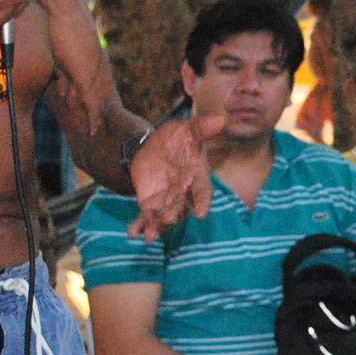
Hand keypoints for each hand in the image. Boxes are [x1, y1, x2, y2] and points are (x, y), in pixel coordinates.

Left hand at [129, 115, 225, 239]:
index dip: (202, 202)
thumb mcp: (187, 130)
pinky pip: (146, 217)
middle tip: (169, 220)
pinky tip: (133, 233)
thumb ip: (202, 127)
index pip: (203, 192)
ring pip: (163, 218)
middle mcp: (184, 194)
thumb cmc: (177, 139)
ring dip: (157, 227)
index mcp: (197, 178)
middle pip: (181, 208)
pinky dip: (140, 226)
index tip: (201, 213)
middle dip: (174, 214)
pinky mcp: (150, 204)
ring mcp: (166, 201)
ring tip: (150, 236)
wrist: (155, 147)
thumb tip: (222, 118)